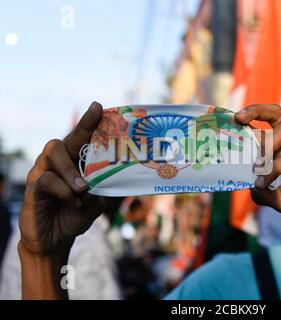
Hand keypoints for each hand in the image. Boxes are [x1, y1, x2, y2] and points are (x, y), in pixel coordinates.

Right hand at [19, 102, 104, 255]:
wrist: (55, 241)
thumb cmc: (74, 216)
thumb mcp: (94, 205)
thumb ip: (101, 193)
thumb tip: (108, 182)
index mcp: (71, 164)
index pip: (79, 139)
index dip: (88, 122)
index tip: (98, 107)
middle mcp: (54, 165)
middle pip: (62, 140)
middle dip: (80, 133)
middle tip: (98, 140)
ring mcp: (41, 175)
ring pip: (52, 154)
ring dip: (71, 170)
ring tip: (84, 188)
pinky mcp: (32, 190)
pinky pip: (46, 180)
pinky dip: (63, 190)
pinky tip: (74, 201)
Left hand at [236, 104, 280, 227]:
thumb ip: (264, 193)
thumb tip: (249, 187)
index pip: (270, 122)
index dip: (252, 116)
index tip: (232, 119)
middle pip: (278, 114)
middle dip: (256, 112)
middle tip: (238, 120)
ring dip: (265, 146)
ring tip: (256, 167)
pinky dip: (275, 168)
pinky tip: (264, 181)